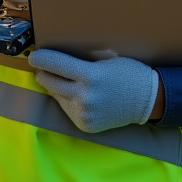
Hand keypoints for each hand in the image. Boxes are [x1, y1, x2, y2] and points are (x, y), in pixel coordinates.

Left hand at [27, 49, 158, 133]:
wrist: (148, 100)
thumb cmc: (128, 73)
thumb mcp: (107, 60)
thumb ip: (82, 61)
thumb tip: (57, 58)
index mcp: (91, 76)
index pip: (56, 64)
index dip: (41, 59)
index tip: (33, 56)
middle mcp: (84, 97)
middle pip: (50, 82)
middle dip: (44, 72)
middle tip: (43, 66)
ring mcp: (84, 114)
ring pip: (56, 96)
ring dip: (56, 87)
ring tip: (62, 79)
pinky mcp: (85, 125)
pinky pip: (67, 109)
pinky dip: (68, 101)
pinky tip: (76, 94)